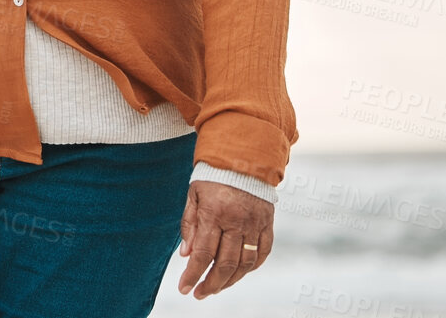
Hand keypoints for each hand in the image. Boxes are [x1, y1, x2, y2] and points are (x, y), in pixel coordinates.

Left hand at [177, 179, 273, 298]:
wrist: (243, 158)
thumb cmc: (212, 177)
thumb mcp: (193, 195)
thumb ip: (189, 225)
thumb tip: (186, 255)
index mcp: (214, 213)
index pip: (203, 253)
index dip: (193, 274)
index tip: (184, 288)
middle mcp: (236, 222)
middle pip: (225, 263)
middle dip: (211, 284)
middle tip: (199, 294)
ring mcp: (255, 225)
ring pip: (245, 263)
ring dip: (230, 280)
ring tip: (215, 287)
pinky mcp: (268, 225)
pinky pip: (262, 253)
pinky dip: (251, 268)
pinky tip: (238, 273)